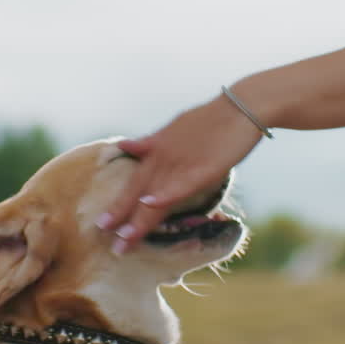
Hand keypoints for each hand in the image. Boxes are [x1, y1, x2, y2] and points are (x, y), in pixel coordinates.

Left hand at [97, 94, 262, 252]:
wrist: (241, 105)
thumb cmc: (211, 118)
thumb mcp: (174, 127)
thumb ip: (149, 142)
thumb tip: (126, 146)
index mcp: (157, 148)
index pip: (133, 182)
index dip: (119, 204)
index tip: (103, 224)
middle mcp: (163, 156)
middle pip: (138, 190)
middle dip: (121, 216)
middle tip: (105, 237)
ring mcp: (182, 162)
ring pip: (156, 193)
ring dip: (139, 217)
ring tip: (123, 238)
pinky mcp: (203, 167)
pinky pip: (181, 183)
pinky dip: (165, 193)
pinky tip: (150, 204)